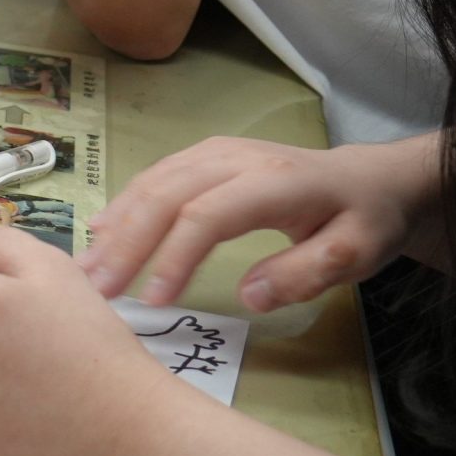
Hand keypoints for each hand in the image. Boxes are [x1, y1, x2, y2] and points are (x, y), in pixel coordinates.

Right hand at [82, 134, 440, 311]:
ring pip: (152, 184)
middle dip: (126, 244)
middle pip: (166, 196)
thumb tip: (248, 296)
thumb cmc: (363, 221)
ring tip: (87, 267)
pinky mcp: (203, 157)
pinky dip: (125, 207)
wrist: (368, 179)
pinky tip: (102, 233)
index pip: (207, 216)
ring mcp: (215, 153)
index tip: (151, 302)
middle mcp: (234, 158)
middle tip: (95, 288)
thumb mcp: (356, 254)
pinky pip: (155, 178)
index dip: (173, 257)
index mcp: (274, 182)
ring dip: (117, 226)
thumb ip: (304, 274)